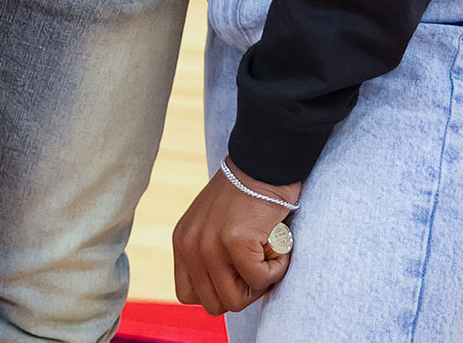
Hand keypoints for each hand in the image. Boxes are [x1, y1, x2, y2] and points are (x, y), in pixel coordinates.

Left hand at [172, 167, 297, 315]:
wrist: (266, 159)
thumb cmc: (249, 193)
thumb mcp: (214, 224)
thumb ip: (209, 254)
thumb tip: (224, 292)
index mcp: (182, 241)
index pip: (188, 295)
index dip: (218, 290)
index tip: (238, 272)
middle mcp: (190, 245)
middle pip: (214, 304)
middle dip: (242, 291)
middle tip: (259, 263)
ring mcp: (211, 245)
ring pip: (235, 300)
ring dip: (260, 282)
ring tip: (268, 254)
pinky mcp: (235, 242)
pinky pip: (259, 280)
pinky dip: (277, 268)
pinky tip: (279, 243)